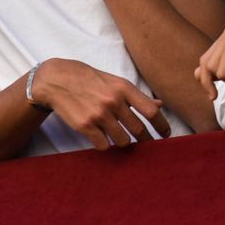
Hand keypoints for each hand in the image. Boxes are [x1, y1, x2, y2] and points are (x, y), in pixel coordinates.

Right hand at [31, 58, 171, 150]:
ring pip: (122, 140)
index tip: (166, 134)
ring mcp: (99, 114)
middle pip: (139, 129)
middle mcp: (113, 101)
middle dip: (146, 140)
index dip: (162, 125)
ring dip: (124, 142)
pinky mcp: (85, 126)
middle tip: (148, 144)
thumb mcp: (115, 82)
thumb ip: (137, 96)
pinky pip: (103, 145)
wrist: (57, 80)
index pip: (150, 111)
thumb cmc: (90, 80)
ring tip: (120, 137)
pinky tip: (102, 137)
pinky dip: (105, 144)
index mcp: (124, 88)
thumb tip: (160, 105)